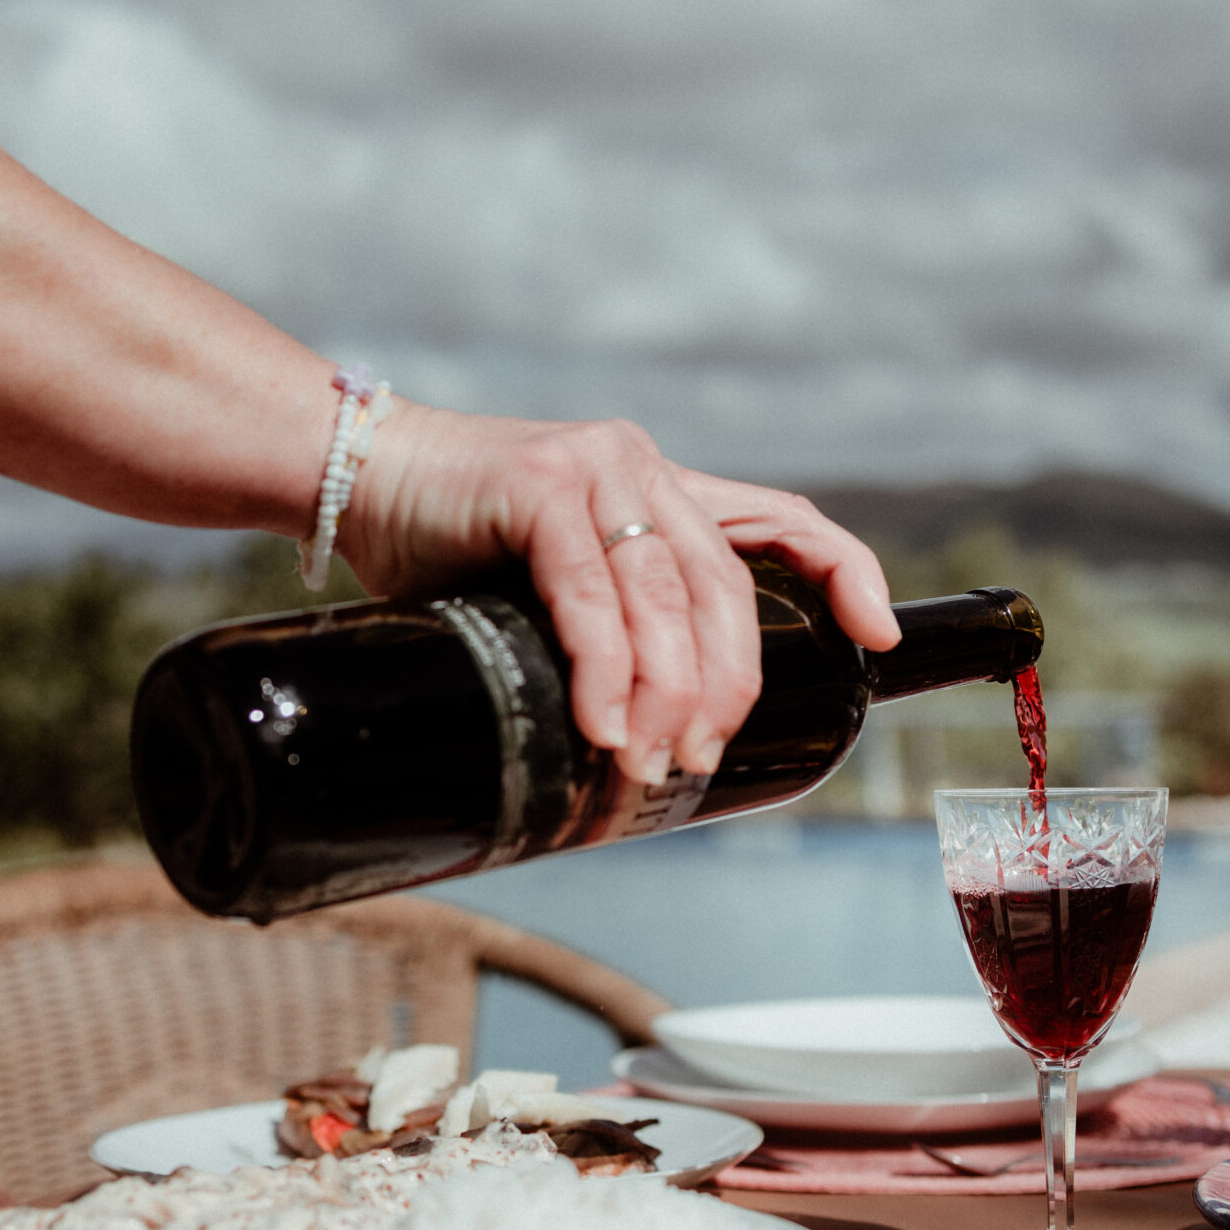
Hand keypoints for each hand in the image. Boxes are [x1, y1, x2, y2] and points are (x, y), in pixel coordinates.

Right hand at [339, 401, 899, 785]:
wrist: (350, 474)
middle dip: (724, 686)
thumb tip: (634, 741)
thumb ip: (600, 622)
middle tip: (694, 757)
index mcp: (660, 486)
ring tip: (647, 763)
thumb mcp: (544, 579)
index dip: (846, 568)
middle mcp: (642, 467)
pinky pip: (591, 594)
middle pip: (726, 589)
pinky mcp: (539, 485)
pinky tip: (604, 724)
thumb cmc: (443, 544)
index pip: (782, 517)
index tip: (879, 634)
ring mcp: (597, 469)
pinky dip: (603, 669)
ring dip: (664, 696)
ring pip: (665, 600)